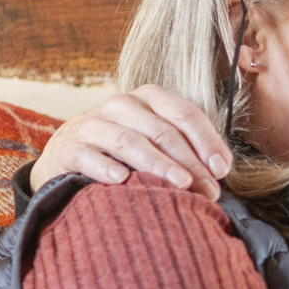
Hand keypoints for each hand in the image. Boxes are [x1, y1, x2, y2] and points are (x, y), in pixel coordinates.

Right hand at [28, 85, 232, 196]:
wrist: (66, 159)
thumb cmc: (121, 154)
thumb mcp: (154, 144)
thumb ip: (185, 150)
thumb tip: (220, 170)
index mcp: (147, 99)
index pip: (183, 113)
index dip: (206, 140)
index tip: (222, 169)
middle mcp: (120, 105)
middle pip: (161, 130)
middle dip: (189, 162)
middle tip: (208, 190)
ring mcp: (91, 124)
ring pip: (128, 140)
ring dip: (157, 163)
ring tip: (179, 184)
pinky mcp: (68, 147)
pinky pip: (88, 155)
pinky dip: (105, 167)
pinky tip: (121, 180)